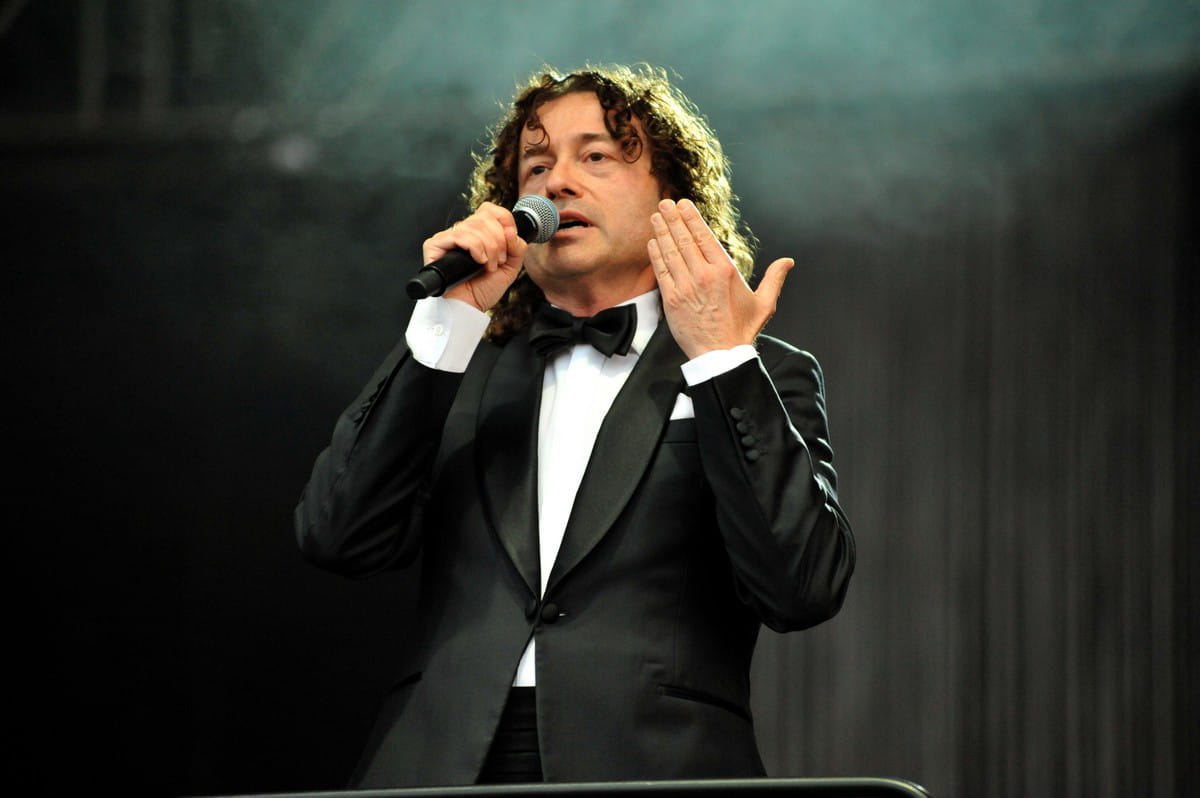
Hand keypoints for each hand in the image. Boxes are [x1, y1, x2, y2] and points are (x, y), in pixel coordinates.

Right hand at [421, 202, 527, 311]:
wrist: (468, 308)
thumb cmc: (483, 290)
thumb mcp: (510, 267)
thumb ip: (517, 247)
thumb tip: (512, 231)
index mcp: (478, 233)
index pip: (490, 210)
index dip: (504, 220)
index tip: (510, 240)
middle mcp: (462, 232)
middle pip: (485, 217)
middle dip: (498, 241)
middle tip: (498, 261)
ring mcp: (448, 237)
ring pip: (474, 226)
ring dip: (488, 248)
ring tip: (488, 266)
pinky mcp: (435, 245)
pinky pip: (459, 235)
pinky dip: (474, 247)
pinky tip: (477, 261)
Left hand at [648, 198, 793, 358]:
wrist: (721, 355)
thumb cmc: (741, 330)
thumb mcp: (764, 303)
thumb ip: (774, 279)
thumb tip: (788, 261)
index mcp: (725, 271)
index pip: (704, 237)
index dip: (692, 218)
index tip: (683, 205)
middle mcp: (704, 275)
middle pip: (685, 239)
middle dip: (673, 219)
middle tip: (665, 204)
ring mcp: (686, 287)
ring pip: (671, 251)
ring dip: (662, 231)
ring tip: (657, 216)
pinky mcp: (672, 300)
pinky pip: (662, 271)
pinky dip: (656, 254)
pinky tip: (653, 242)